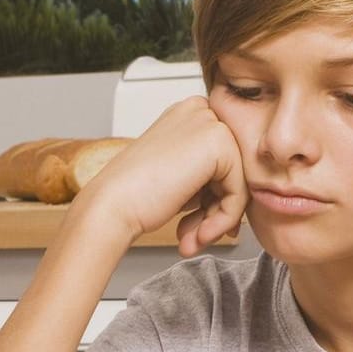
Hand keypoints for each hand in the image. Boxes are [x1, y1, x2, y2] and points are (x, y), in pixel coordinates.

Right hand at [72, 96, 247, 256]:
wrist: (111, 206)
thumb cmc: (134, 196)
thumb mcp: (180, 180)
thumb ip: (209, 182)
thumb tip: (237, 204)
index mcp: (188, 115)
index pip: (224, 161)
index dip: (214, 199)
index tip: (200, 227)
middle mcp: (200, 111)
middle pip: (234, 170)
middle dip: (217, 211)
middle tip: (197, 237)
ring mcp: (210, 122)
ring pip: (240, 182)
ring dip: (218, 220)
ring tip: (193, 240)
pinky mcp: (218, 141)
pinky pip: (240, 191)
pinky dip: (224, 220)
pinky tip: (199, 234)